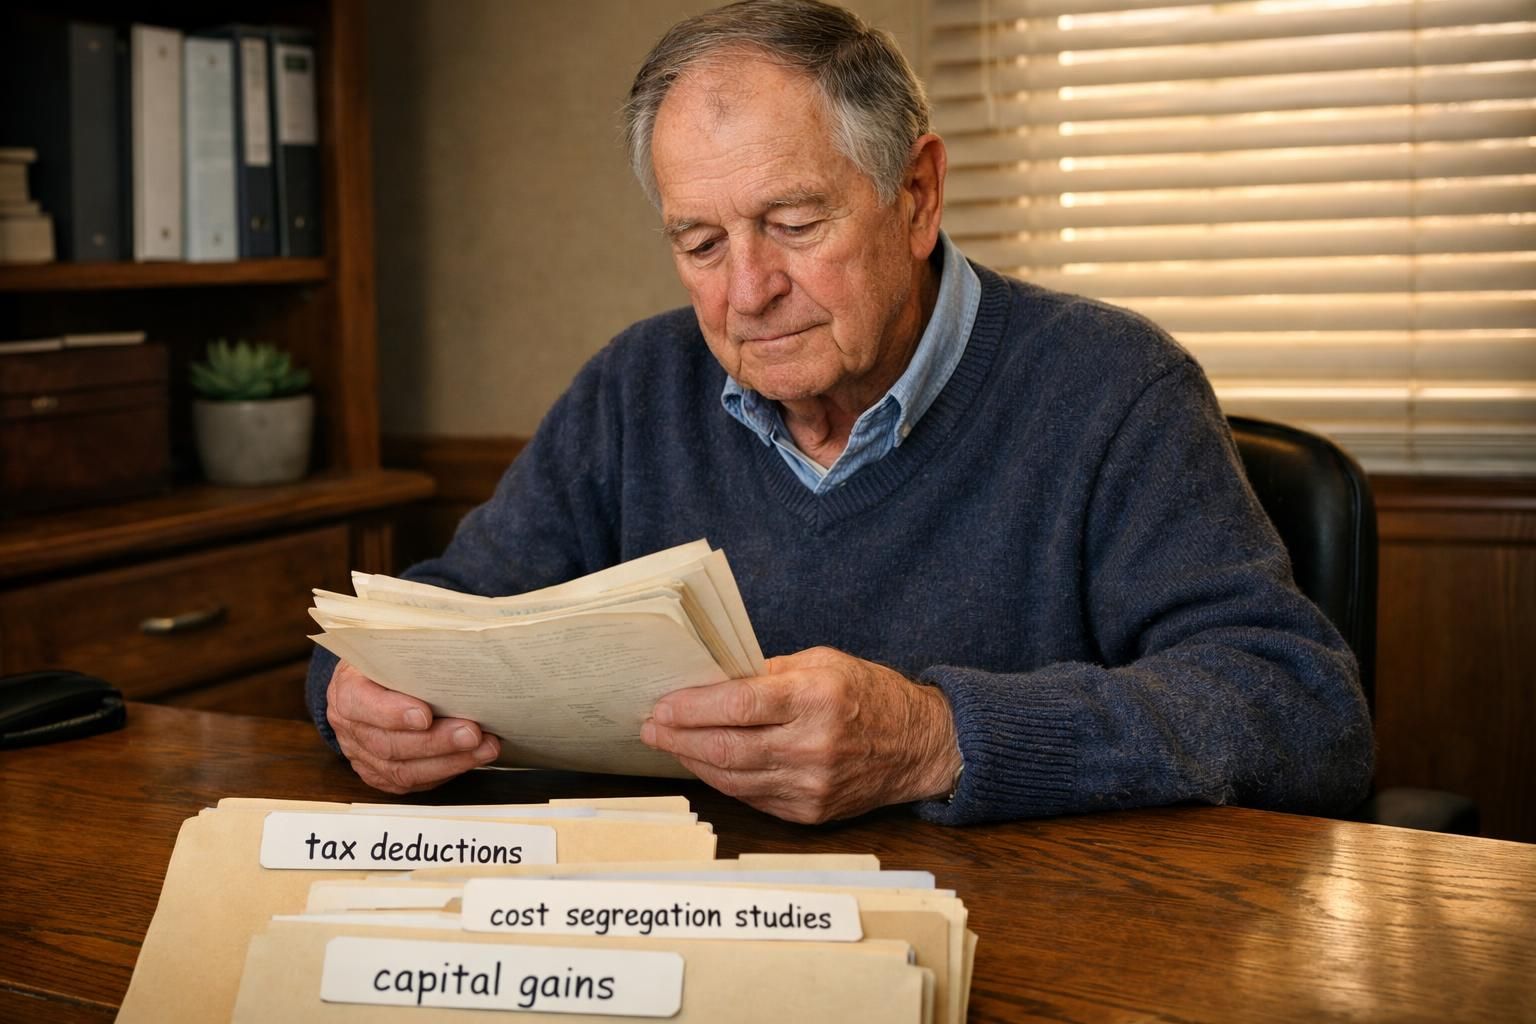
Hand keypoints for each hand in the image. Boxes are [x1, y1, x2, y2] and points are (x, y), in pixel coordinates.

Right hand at [326, 661, 500, 793]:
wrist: (366, 686)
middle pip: (390, 744)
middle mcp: (351, 729)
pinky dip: (447, 771)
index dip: (392, 713)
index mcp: (346, 691)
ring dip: (450, 761)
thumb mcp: (388, 647)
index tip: (426, 715)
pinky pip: (414, 781)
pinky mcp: (382, 775)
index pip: (360, 704)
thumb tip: (453, 646)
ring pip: (404, 771)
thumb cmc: (385, 663)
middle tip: (472, 733)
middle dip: (437, 742)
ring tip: (485, 748)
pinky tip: (472, 758)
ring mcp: (364, 757)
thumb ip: (410, 654)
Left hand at [639, 646, 962, 823]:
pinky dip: (723, 780)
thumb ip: (766, 673)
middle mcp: (813, 745)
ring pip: (733, 778)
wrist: (919, 746)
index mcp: (816, 697)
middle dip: (679, 738)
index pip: (739, 705)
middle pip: (727, 748)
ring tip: (669, 744)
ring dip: (693, 762)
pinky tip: (705, 763)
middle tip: (651, 727)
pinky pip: (752, 797)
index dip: (692, 708)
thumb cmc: (869, 694)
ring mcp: (811, 785)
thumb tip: (711, 680)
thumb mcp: (822, 662)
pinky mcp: (809, 812)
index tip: (662, 705)